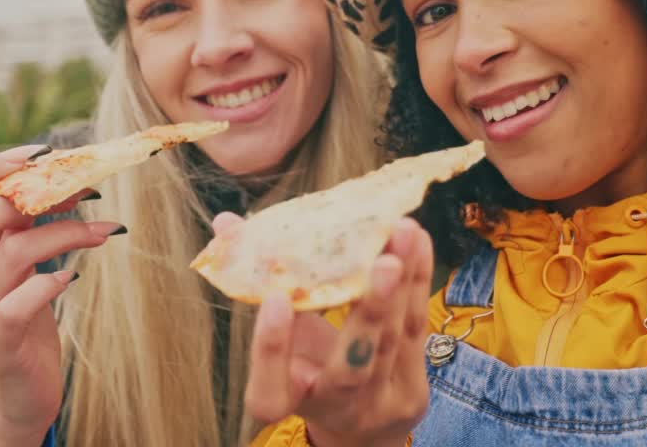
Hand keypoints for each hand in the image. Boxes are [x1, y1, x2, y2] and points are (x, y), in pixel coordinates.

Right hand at [0, 144, 123, 445]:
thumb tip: (55, 176)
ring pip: (9, 255)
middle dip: (30, 193)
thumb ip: (16, 229)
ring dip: (63, 232)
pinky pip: (18, 307)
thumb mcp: (10, 270)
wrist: (12, 399)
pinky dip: (50, 282)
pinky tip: (75, 276)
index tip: (39, 154)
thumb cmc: (18, 321)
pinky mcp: (0, 348)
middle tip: (81, 188)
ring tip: (102, 230)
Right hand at [214, 213, 432, 446]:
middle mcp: (334, 408)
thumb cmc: (306, 365)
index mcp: (284, 400)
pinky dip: (419, 282)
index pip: (268, 394)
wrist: (358, 424)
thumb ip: (258, 282)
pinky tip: (419, 241)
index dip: (271, 348)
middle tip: (384, 262)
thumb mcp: (281, 333)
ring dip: (405, 283)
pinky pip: (416, 330)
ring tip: (406, 232)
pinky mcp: (412, 390)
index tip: (276, 299)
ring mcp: (379, 403)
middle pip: (352, 371)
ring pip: (394, 342)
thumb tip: (227, 223)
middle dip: (369, 314)